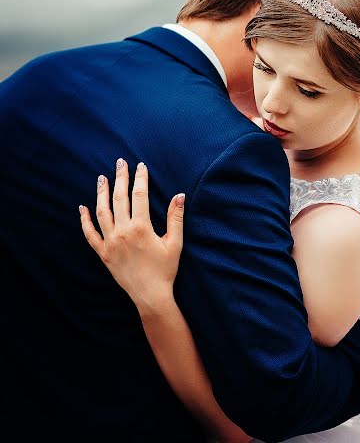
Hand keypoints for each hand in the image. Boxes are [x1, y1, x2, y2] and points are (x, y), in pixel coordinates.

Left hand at [79, 159, 184, 313]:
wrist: (150, 295)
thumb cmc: (165, 269)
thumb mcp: (175, 243)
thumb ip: (175, 218)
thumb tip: (179, 196)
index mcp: (141, 227)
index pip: (139, 195)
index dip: (140, 178)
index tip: (140, 166)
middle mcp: (122, 232)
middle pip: (119, 199)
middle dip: (120, 178)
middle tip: (120, 162)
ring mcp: (110, 242)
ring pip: (102, 212)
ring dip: (101, 193)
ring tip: (102, 178)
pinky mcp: (103, 253)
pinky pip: (90, 234)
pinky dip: (85, 220)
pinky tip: (82, 208)